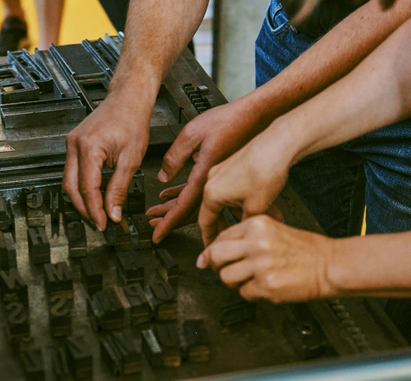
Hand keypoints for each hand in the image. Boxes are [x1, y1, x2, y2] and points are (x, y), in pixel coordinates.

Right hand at [63, 93, 151, 229]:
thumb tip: (113, 213)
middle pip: (71, 188)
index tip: (104, 224)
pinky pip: (73, 171)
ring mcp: (71, 144)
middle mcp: (74, 145)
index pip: (87, 189)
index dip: (95, 211)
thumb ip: (119, 189)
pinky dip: (83, 186)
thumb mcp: (131, 160)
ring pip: (69, 181)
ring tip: (99, 212)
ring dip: (83, 199)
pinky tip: (96, 194)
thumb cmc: (132, 120)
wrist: (128, 99)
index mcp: (88, 148)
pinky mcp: (74, 144)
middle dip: (84, 209)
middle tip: (99, 222)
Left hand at [148, 102, 261, 242]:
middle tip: (153, 224)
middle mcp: (214, 184)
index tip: (157, 235)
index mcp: (205, 177)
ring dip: (175, 209)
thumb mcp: (192, 133)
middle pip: (188, 211)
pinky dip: (184, 195)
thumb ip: (175, 156)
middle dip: (168, 219)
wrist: (258, 115)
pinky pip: (201, 192)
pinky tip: (170, 194)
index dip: (168, 223)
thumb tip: (164, 176)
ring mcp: (219, 181)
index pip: (183, 207)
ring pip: (194, 203)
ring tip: (157, 213)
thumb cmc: (231, 120)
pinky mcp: (222, 174)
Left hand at [196, 215, 335, 302]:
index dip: (213, 250)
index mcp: (257, 225)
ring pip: (226, 277)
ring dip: (233, 281)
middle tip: (222, 269)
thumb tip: (217, 251)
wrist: (331, 265)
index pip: (222, 237)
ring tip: (249, 279)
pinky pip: (244, 292)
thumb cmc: (307, 250)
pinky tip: (264, 286)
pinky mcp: (266, 285)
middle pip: (216, 255)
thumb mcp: (275, 230)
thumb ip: (247, 238)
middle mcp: (256, 243)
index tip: (210, 258)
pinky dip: (251, 292)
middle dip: (215, 264)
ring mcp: (261, 265)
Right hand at [198, 127, 294, 246]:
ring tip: (252, 222)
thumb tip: (244, 235)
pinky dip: (242, 200)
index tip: (212, 248)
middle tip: (229, 241)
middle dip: (224, 227)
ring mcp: (223, 171)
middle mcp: (213, 180)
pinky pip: (233, 188)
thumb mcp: (256, 208)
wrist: (279, 143)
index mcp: (211, 192)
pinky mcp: (234, 164)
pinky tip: (258, 205)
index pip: (205, 222)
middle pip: (214, 211)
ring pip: (227, 200)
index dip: (210, 239)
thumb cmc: (266, 169)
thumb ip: (245, 225)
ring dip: (238, 213)